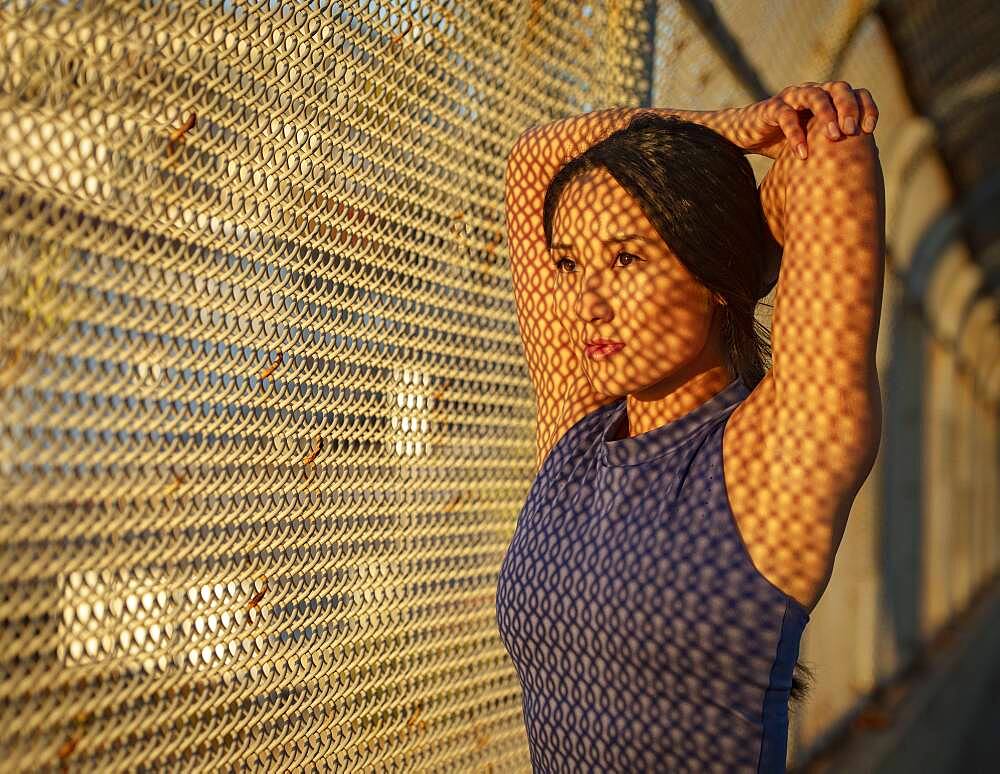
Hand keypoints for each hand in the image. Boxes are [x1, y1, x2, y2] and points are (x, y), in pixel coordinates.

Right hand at [731, 81, 878, 159]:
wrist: (746, 136)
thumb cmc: (783, 142)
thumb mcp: (813, 142)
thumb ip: (833, 145)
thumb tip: (864, 164)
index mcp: (827, 98)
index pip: (856, 93)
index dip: (866, 107)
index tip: (869, 129)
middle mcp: (812, 92)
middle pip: (839, 88)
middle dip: (848, 108)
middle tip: (851, 131)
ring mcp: (791, 98)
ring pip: (815, 96)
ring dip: (827, 114)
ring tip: (833, 136)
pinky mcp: (771, 108)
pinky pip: (786, 116)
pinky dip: (795, 134)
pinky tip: (802, 153)